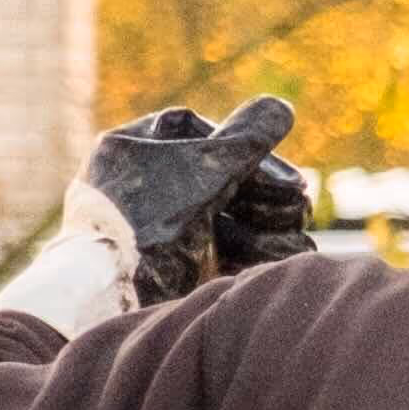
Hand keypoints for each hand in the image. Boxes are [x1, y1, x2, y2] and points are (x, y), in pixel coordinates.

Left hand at [85, 95, 314, 299]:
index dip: (246, 147)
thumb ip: (247, 137)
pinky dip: (257, 253)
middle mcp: (143, 186)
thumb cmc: (147, 225)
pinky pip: (224, 251)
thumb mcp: (204, 169)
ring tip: (295, 237)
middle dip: (265, 194)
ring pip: (228, 215)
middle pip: (221, 176)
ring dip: (269, 225)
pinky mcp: (175, 267)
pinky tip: (286, 256)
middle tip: (297, 207)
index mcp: (132, 151)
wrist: (111, 300)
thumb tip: (279, 108)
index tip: (281, 170)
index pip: (197, 132)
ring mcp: (160, 229)